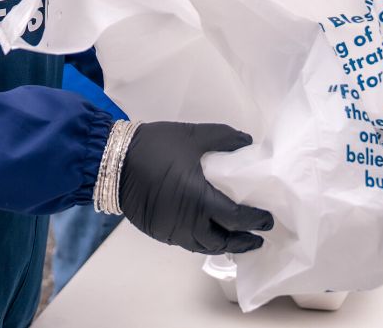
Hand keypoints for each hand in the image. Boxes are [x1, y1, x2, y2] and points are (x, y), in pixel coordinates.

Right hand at [120, 122, 273, 253]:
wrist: (113, 162)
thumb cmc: (155, 147)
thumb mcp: (192, 136)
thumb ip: (223, 138)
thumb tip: (247, 142)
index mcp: (199, 200)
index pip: (236, 218)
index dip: (256, 221)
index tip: (269, 220)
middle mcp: (188, 223)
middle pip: (223, 241)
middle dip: (243, 241)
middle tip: (259, 238)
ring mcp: (172, 231)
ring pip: (204, 247)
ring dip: (223, 245)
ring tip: (237, 240)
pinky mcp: (160, 232)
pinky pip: (188, 243)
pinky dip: (203, 242)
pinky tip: (209, 234)